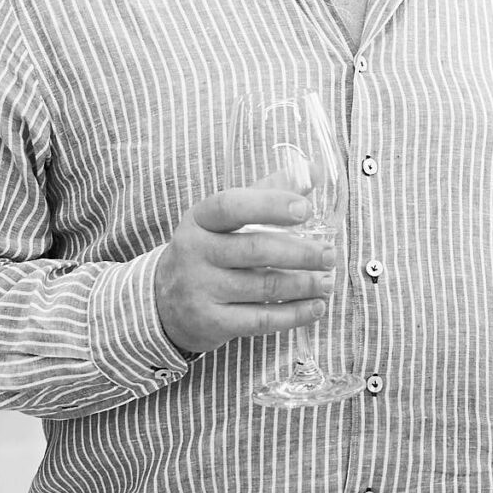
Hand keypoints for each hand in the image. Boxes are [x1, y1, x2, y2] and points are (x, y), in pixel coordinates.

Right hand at [150, 187, 337, 357]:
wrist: (163, 302)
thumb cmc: (208, 250)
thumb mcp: (225, 219)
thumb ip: (268, 192)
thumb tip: (315, 171)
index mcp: (199, 219)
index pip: (232, 205)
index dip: (271, 205)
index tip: (306, 210)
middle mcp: (195, 252)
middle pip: (256, 250)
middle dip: (302, 253)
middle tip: (330, 254)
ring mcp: (200, 289)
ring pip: (264, 286)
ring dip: (305, 285)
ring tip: (328, 281)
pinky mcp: (211, 322)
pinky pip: (261, 320)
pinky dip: (295, 314)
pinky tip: (316, 307)